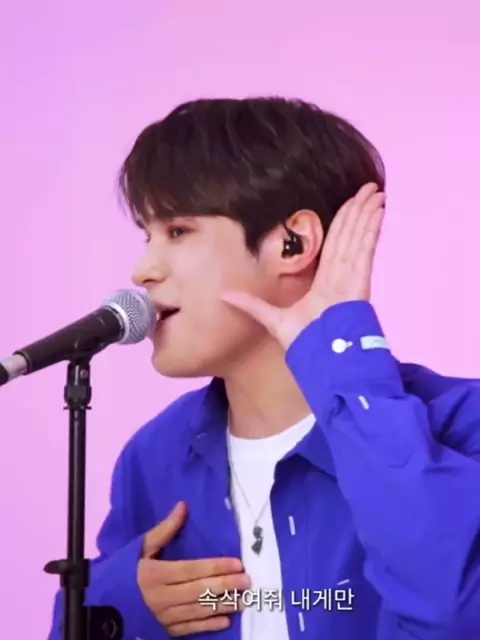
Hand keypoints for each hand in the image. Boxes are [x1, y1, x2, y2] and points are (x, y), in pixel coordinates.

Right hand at [138, 502, 249, 636]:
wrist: (103, 604)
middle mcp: (161, 598)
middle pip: (200, 591)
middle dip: (226, 585)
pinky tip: (225, 620)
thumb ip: (165, 529)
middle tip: (247, 581)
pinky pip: (190, 629)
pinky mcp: (164, 631)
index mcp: (156, 574)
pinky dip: (208, 625)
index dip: (216, 567)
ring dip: (223, 605)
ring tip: (243, 599)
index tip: (237, 563)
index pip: (192, 570)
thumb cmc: (126, 570)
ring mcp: (164, 617)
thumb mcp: (142, 546)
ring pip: (199, 611)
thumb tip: (183, 506)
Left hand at [221, 183, 384, 348]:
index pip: (334, 245)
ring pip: (358, 237)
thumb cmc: (305, 345)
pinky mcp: (360, 281)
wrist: (321, 361)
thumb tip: (224, 295)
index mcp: (325, 283)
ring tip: (374, 189)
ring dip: (366, 212)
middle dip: (357, 210)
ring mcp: (352, 277)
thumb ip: (252, 305)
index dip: (341, 224)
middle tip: (367, 187)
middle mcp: (341, 276)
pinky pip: (365, 249)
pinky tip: (377, 208)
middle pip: (349, 235)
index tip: (348, 205)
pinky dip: (371, 228)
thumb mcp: (272, 319)